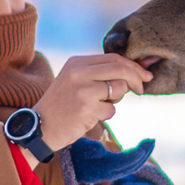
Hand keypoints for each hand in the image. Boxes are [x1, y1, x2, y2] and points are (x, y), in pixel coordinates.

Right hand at [35, 53, 151, 150]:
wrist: (40, 126)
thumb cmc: (62, 105)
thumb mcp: (74, 80)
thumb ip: (98, 73)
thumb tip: (133, 71)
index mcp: (76, 62)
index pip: (113, 58)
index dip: (133, 66)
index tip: (144, 75)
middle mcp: (79, 73)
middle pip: (121, 69)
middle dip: (137, 79)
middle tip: (142, 89)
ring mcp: (83, 90)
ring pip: (119, 89)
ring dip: (116, 100)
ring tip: (98, 105)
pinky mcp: (87, 108)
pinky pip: (111, 109)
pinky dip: (106, 114)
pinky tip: (89, 116)